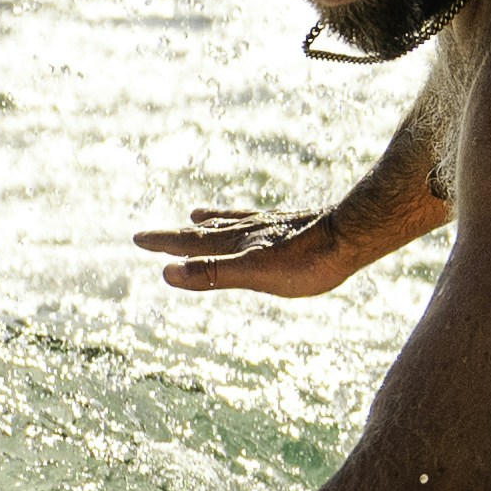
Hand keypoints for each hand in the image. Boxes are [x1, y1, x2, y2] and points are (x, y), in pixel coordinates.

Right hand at [137, 202, 379, 299]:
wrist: (353, 234)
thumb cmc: (306, 262)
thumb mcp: (254, 274)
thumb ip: (212, 274)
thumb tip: (167, 274)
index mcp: (237, 243)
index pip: (191, 244)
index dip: (164, 244)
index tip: (137, 238)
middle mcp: (250, 231)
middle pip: (205, 233)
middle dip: (177, 236)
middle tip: (150, 234)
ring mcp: (272, 227)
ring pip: (233, 224)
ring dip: (211, 224)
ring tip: (197, 216)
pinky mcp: (294, 227)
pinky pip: (261, 221)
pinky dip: (247, 220)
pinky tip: (258, 221)